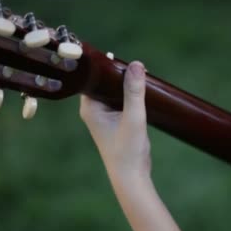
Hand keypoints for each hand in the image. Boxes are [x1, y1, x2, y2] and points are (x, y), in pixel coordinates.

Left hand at [80, 61, 150, 179]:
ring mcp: (103, 115)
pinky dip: (128, 93)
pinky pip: (119, 99)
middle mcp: (93, 110)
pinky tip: (140, 87)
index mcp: (89, 107)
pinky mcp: (114, 120)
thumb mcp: (134, 118)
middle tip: (133, 63)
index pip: (91, 77)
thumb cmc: (128, 151)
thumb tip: (136, 64)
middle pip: (102, 81)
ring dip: (124, 82)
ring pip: (112, 90)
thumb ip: (134, 91)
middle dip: (118, 72)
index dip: (103, 65)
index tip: (116, 54)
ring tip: (140, 72)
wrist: (131, 176)